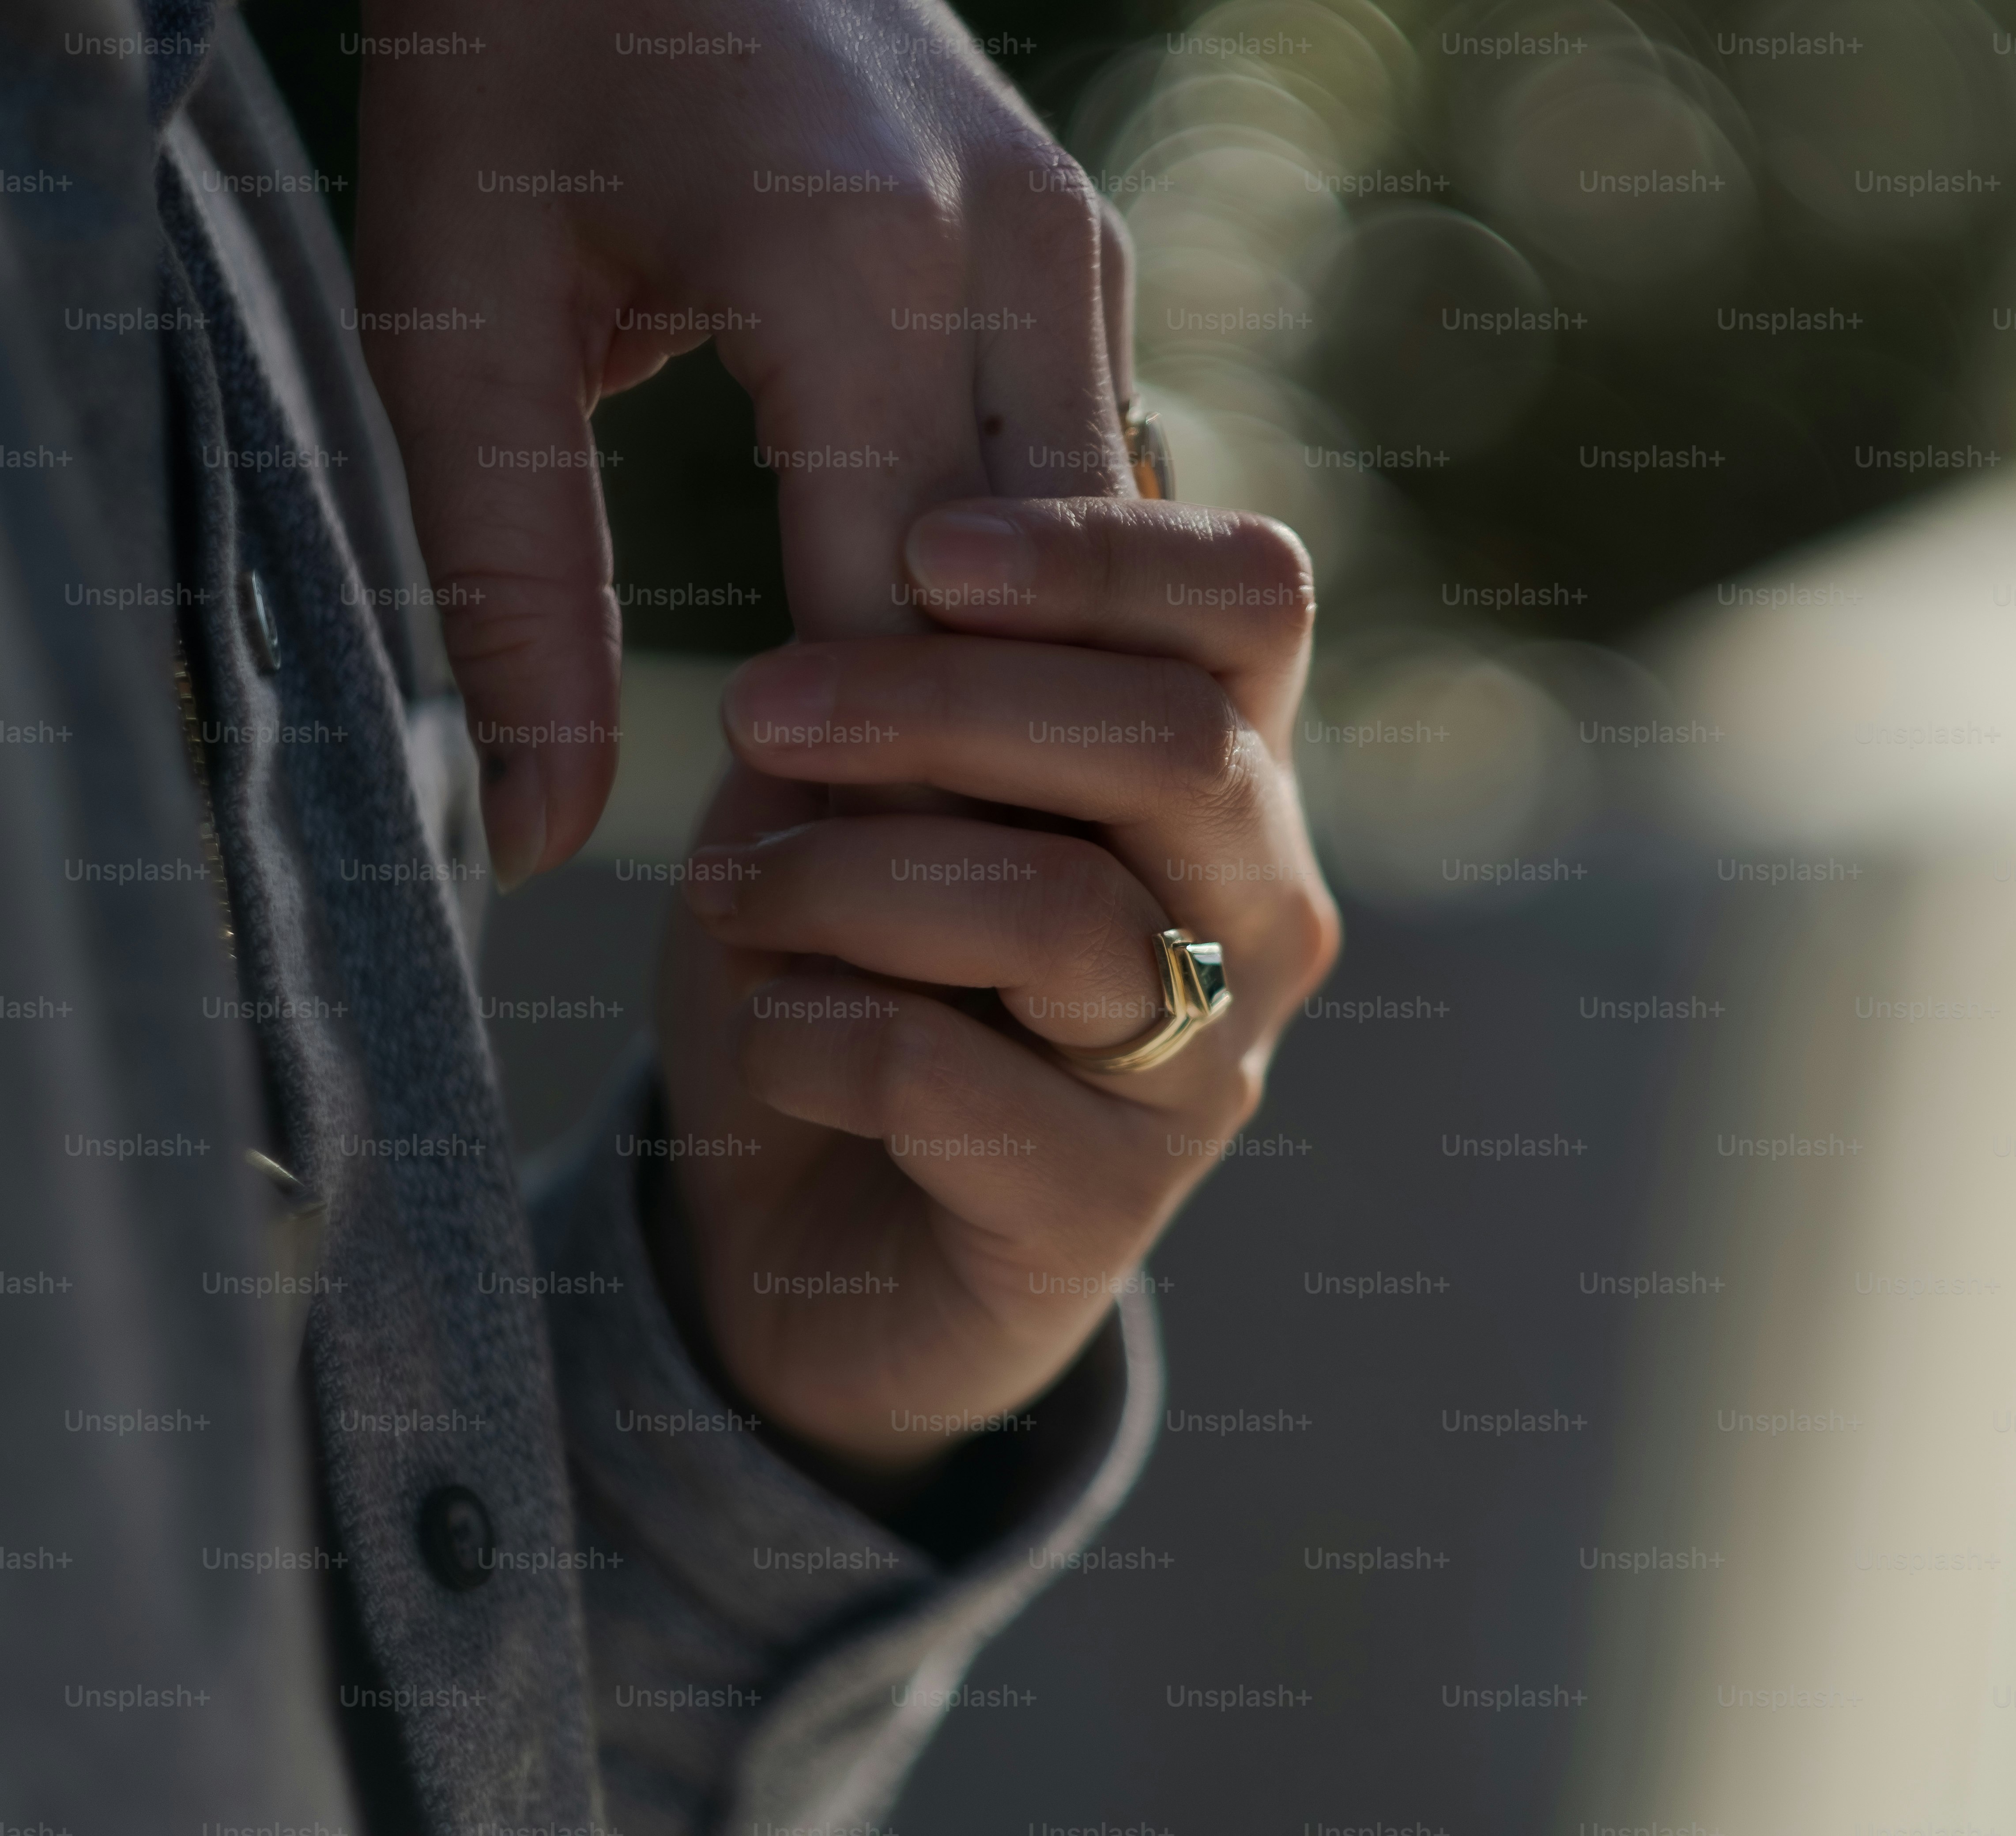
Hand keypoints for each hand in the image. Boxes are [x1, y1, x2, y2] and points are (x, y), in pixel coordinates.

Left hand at [354, 0, 1133, 884]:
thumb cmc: (513, 54)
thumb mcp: (453, 313)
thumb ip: (497, 583)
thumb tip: (530, 837)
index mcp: (856, 264)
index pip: (912, 612)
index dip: (868, 784)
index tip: (798, 901)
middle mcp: (1014, 255)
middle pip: (1055, 600)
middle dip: (975, 758)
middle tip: (877, 896)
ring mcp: (1073, 245)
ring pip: (1110, 551)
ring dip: (1027, 683)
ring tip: (922, 804)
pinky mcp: (1079, 251)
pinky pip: (1100, 476)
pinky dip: (1041, 589)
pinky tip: (960, 660)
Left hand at [654, 499, 1339, 1474]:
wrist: (804, 1238)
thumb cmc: (844, 968)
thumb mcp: (847, 787)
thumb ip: (881, 684)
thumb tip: (857, 575)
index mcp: (1223, 765)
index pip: (1253, 601)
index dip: (1105, 552)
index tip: (926, 550)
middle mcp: (1256, 910)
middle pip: (1176, 744)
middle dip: (940, 702)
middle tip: (757, 706)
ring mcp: (1203, 1069)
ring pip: (1063, 912)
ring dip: (850, 878)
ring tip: (733, 892)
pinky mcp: (1104, 1211)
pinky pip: (946, 1080)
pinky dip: (812, 1035)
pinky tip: (773, 1036)